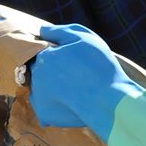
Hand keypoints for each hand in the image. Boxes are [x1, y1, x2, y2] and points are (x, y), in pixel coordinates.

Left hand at [30, 22, 139, 138]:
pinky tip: (73, 104)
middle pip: (42, 71)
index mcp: (44, 56)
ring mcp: (38, 97)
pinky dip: (56, 107)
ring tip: (77, 91)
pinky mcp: (45, 115)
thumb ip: (60, 31)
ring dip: (53, 89)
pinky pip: (46, 108)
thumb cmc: (99, 66)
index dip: (60, 57)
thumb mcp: (84, 38)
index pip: (44, 53)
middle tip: (78, 77)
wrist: (109, 101)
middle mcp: (36, 76)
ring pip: (42, 90)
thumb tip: (41, 30)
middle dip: (55, 73)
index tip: (76, 62)